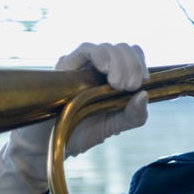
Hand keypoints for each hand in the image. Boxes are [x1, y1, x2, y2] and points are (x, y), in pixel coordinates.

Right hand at [0, 43, 148, 193]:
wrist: (48, 146)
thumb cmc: (78, 134)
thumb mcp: (113, 126)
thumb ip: (133, 115)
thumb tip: (144, 95)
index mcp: (111, 77)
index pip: (131, 55)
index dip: (140, 63)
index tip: (141, 82)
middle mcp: (96, 67)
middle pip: (121, 48)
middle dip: (132, 64)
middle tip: (129, 86)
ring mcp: (80, 65)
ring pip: (106, 47)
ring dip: (119, 62)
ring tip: (119, 84)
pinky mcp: (65, 66)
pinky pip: (85, 50)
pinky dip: (99, 55)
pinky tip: (105, 69)